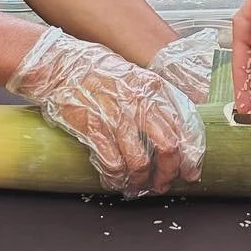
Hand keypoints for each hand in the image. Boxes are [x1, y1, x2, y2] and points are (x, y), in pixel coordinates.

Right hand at [8, 25, 204, 195]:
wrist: (59, 66)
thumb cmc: (95, 70)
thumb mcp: (135, 77)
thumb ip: (155, 100)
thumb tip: (173, 130)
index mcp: (154, 88)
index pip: (185, 126)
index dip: (192, 155)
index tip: (191, 171)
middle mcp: (139, 103)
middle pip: (169, 148)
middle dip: (169, 173)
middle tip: (163, 183)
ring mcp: (116, 117)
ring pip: (141, 162)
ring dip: (142, 180)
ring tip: (138, 185)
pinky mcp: (94, 130)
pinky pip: (113, 164)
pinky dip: (116, 178)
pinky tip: (115, 180)